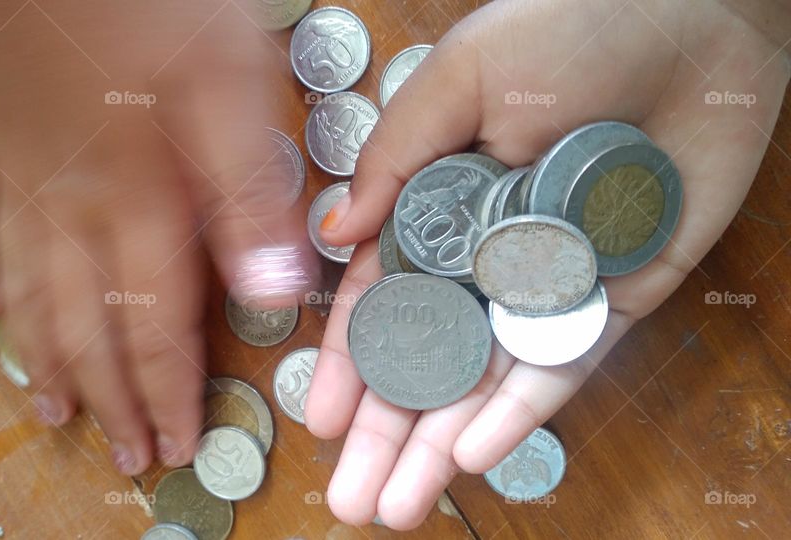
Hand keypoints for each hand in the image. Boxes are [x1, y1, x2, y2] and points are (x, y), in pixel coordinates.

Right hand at [0, 0, 312, 473]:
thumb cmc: (150, 4)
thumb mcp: (231, 85)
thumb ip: (249, 193)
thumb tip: (276, 293)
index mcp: (135, 203)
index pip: (152, 326)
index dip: (168, 393)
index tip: (177, 446)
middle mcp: (68, 209)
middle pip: (85, 329)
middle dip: (110, 400)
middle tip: (126, 455)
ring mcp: (17, 178)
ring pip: (25, 297)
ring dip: (43, 362)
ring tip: (55, 415)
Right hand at [305, 0, 789, 528]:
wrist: (694, 20)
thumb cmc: (570, 27)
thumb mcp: (462, 77)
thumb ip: (395, 159)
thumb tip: (334, 235)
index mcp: (440, 205)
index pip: (383, 299)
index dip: (351, 361)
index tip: (322, 417)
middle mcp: (487, 255)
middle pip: (428, 358)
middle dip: (387, 429)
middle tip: (353, 498)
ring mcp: (548, 283)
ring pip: (486, 378)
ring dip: (441, 442)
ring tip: (398, 505)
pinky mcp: (613, 299)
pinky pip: (562, 365)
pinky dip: (519, 410)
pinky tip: (472, 453)